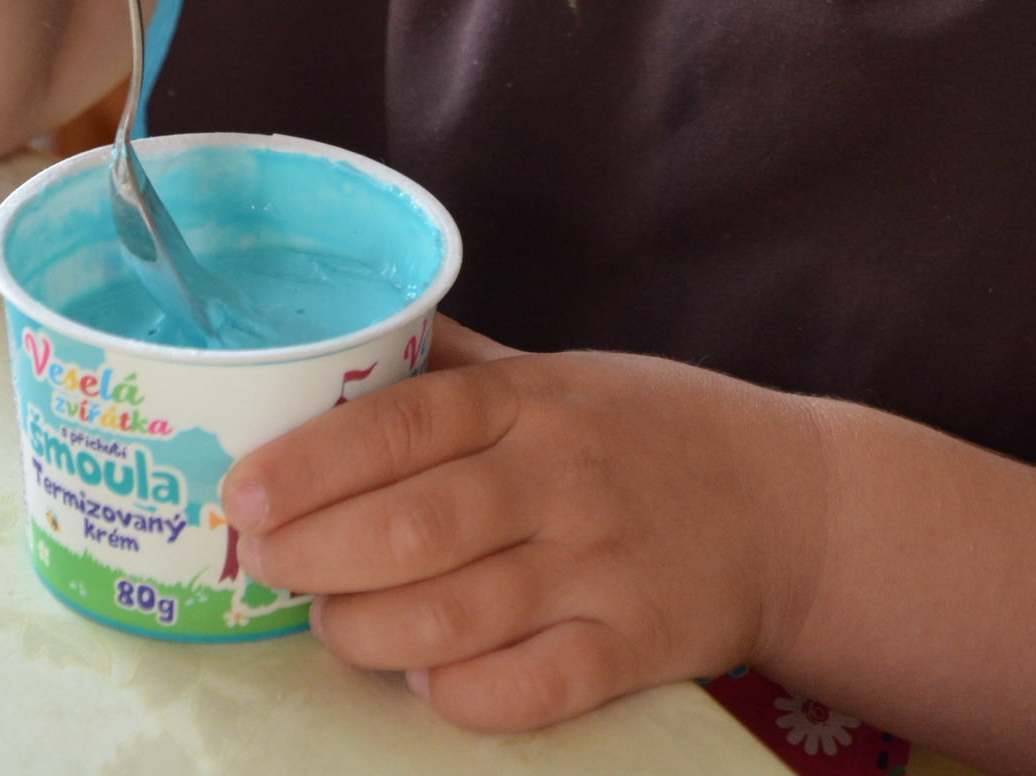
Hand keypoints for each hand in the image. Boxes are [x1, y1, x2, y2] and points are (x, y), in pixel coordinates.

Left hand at [222, 318, 826, 732]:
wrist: (792, 503)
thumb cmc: (651, 429)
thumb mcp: (560, 370)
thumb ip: (460, 366)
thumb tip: (348, 340)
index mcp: (530, 398)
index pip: (402, 424)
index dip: (312, 461)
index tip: (244, 490)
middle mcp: (558, 476)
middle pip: (411, 527)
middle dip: (316, 555)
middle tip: (266, 566)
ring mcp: (599, 565)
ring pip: (453, 617)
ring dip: (368, 633)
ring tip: (332, 625)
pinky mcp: (636, 646)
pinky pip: (529, 689)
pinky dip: (462, 695)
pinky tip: (427, 682)